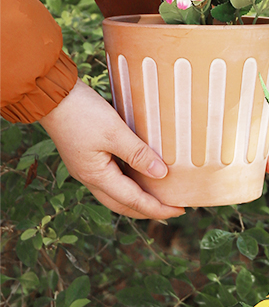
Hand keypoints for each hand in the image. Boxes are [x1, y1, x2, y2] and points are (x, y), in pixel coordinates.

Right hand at [39, 80, 184, 219]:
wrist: (51, 96)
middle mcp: (90, 178)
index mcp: (97, 176)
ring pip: (116, 195)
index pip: (133, 201)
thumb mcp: (114, 132)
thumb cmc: (81, 112)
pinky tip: (141, 178)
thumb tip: (162, 174)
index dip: (157, 208)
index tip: (179, 210)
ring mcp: (86, 169)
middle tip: (172, 210)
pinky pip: (112, 180)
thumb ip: (138, 154)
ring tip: (159, 199)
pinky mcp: (87, 159)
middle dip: (148, 211)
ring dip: (137, 200)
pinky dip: (129, 185)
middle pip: (123, 205)